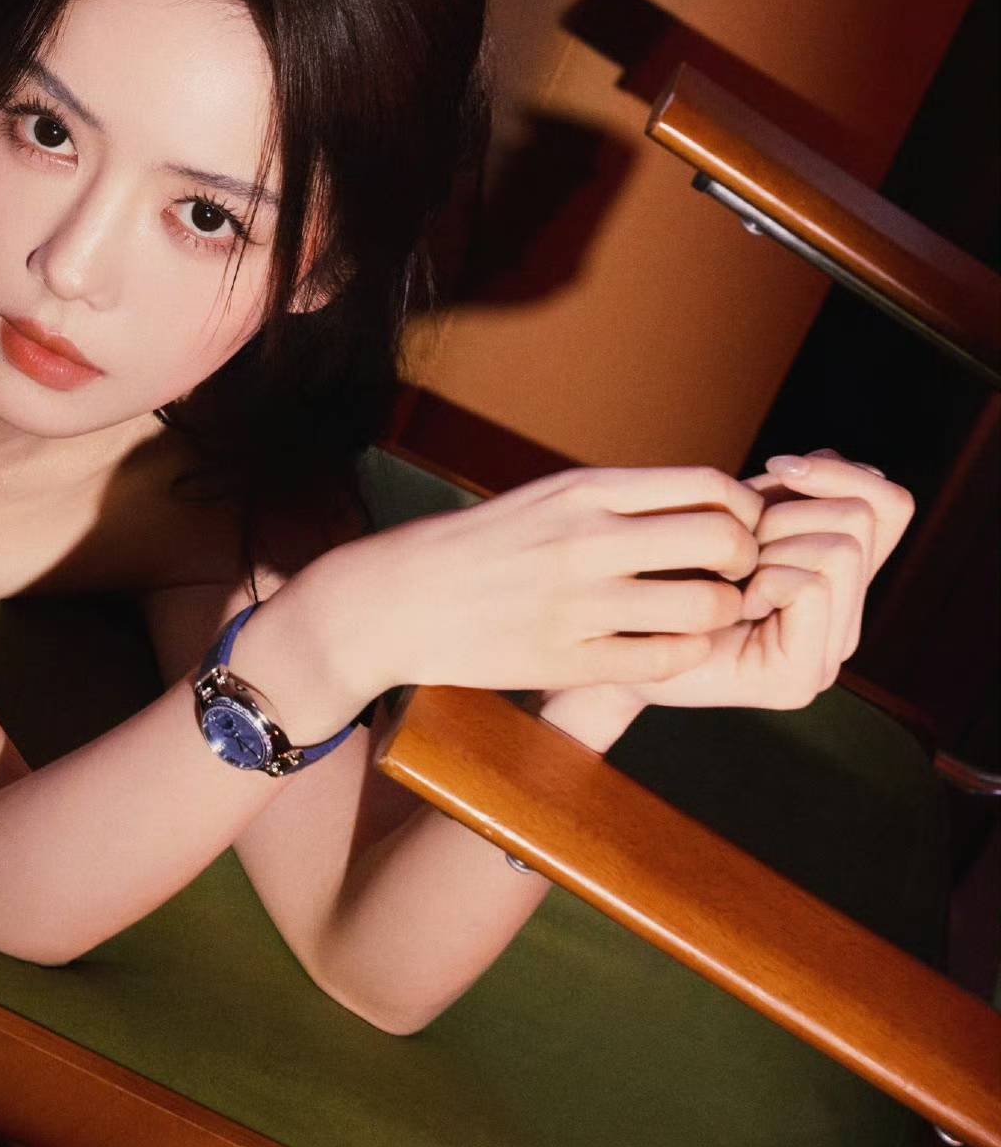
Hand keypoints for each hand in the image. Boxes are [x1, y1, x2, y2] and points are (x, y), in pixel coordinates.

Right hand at [303, 464, 764, 704]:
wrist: (398, 599)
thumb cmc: (483, 544)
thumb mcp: (548, 496)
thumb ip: (620, 498)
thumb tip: (704, 500)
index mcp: (586, 490)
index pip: (709, 487)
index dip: (745, 511)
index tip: (740, 531)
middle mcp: (588, 539)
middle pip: (723, 541)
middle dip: (749, 562)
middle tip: (737, 577)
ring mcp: (578, 603)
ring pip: (704, 607)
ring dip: (724, 614)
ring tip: (708, 617)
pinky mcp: (565, 659)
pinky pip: (662, 659)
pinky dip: (685, 655)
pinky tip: (673, 648)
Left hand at [629, 447, 914, 711]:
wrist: (613, 645)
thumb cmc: (664, 572)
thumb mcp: (735, 516)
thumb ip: (790, 491)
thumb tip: (818, 463)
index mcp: (840, 583)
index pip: (891, 505)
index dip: (841, 472)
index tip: (775, 470)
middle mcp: (846, 623)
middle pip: (861, 519)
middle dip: (789, 512)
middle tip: (738, 547)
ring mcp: (828, 657)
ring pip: (840, 549)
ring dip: (773, 546)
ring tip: (732, 577)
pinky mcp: (800, 680)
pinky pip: (808, 586)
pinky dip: (763, 580)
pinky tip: (728, 605)